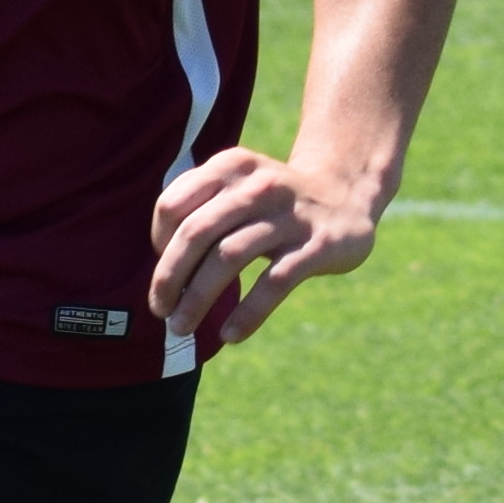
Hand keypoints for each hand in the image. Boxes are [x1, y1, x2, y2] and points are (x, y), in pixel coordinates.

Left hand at [145, 146, 380, 352]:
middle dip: (169, 277)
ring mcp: (289, 214)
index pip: (173, 205)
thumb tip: (162, 274)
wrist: (346, 196)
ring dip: (198, 299)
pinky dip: (247, 313)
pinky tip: (230, 335)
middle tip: (160, 311)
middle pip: (196, 232)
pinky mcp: (317, 245)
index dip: (158, 243)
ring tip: (182, 327)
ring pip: (228, 257)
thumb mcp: (237, 188)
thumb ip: (199, 212)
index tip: (165, 272)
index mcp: (230, 167)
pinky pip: (273, 283)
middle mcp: (258, 185)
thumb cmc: (272, 204)